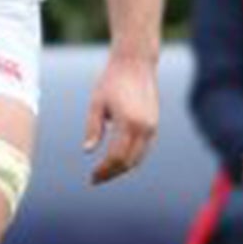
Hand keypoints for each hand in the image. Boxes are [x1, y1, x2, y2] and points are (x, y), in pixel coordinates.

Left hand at [83, 52, 158, 184]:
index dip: (103, 170)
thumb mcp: (96, 103)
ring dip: (122, 168)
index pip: (116, 157)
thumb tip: (88, 150)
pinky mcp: (154, 125)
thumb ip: (93, 128)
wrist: (135, 64)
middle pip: (129, 162)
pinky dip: (131, 158)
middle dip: (112, 173)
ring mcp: (152, 127)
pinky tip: (116, 161)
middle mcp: (145, 128)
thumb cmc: (111, 81)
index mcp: (129, 123)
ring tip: (104, 173)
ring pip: (138, 158)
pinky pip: (143, 149)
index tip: (91, 177)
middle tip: (95, 179)